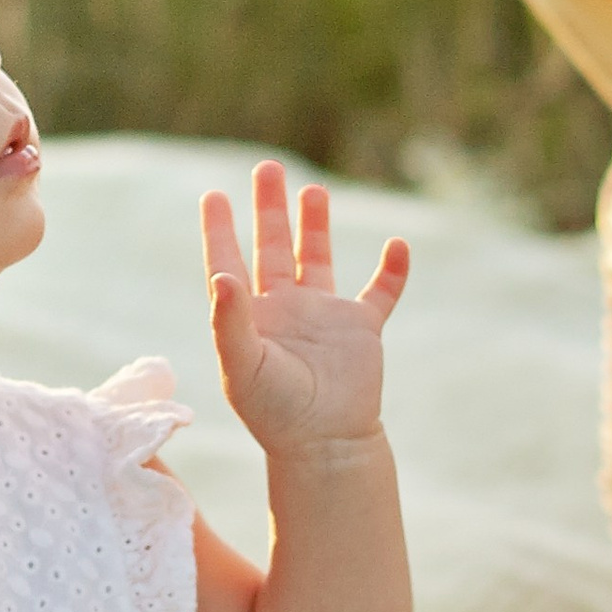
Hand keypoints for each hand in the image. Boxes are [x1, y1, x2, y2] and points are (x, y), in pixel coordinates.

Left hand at [201, 162, 409, 458]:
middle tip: (267, 168)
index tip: (213, 196)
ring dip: (315, 226)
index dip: (220, 230)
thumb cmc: (276, 412)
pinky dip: (391, 271)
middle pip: (272, 248)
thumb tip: (220, 275)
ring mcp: (323, 317)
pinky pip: (380, 293)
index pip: (229, 262)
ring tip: (312, 191)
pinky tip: (397, 246)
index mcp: (250, 316)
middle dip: (269, 209)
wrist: (325, 444)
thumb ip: (230, 321)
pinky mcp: (360, 329)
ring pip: (317, 259)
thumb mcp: (244, 366)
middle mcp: (284, 310)